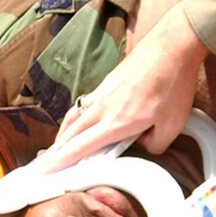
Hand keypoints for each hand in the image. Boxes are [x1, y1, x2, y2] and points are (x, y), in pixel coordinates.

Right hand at [42, 0, 207, 169]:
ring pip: (74, 117)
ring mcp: (102, 92)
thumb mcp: (172, 125)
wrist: (172, 45)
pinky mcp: (107, 81)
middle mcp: (103, 108)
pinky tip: (78, 120)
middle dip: (54, 151)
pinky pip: (83, 105)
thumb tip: (143, 146)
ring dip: (63, 134)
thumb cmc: (173, 84)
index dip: (60, 162)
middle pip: (70, 133)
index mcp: (116, 122)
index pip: (80, 147)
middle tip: (43, 164)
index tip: (45, 171)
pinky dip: (75, 117)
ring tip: (57, 146)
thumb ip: (155, 145)